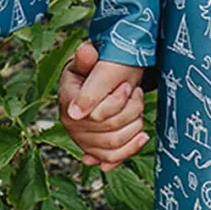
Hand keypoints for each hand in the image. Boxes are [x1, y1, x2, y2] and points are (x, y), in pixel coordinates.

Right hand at [58, 41, 147, 170]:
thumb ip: (86, 56)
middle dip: (130, 111)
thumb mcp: (85, 60)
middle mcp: (72, 124)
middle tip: (136, 94)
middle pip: (109, 129)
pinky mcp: (92, 150)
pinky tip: (141, 136)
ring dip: (134, 125)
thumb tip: (85, 52)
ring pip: (114, 143)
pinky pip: (112, 157)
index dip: (117, 101)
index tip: (126, 87)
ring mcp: (81, 139)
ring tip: (137, 108)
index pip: (96, 113)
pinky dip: (130, 149)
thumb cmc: (88, 72)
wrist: (89, 85)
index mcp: (68, 101)